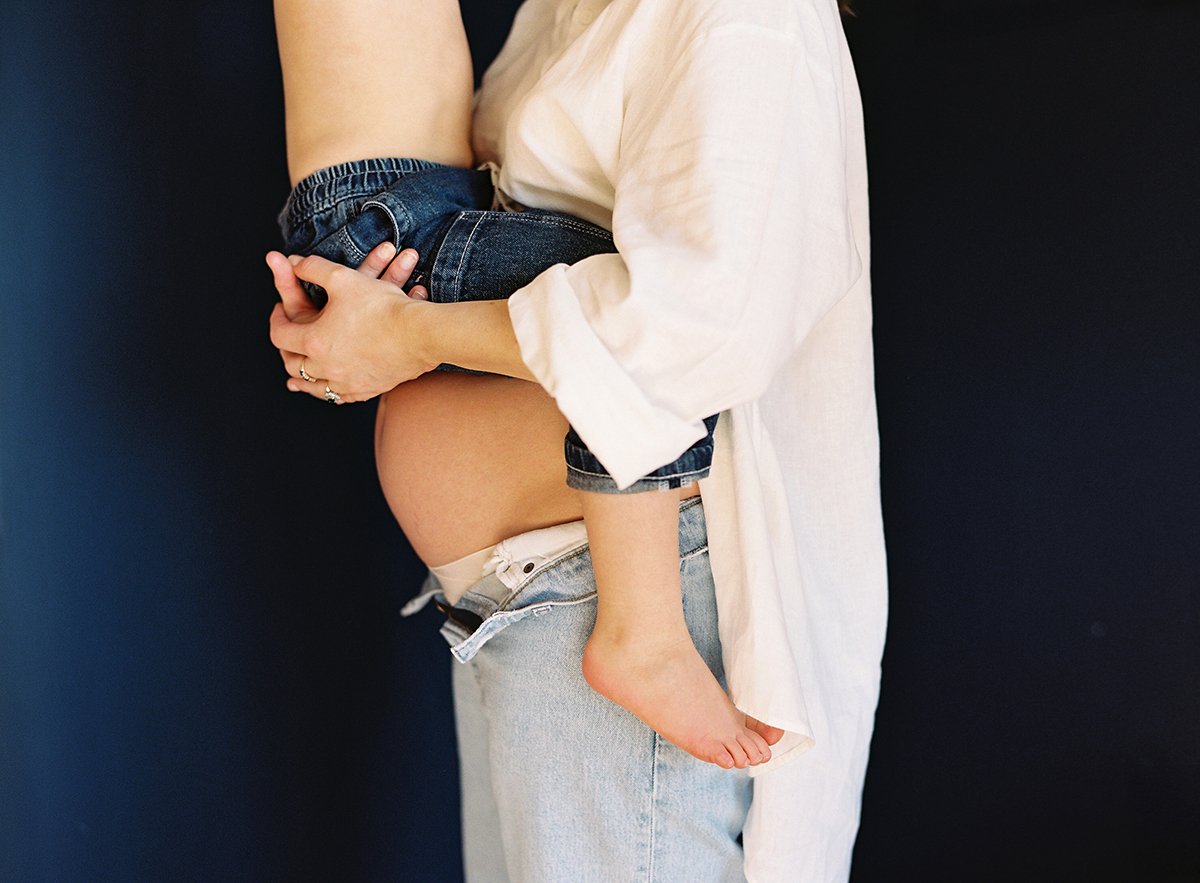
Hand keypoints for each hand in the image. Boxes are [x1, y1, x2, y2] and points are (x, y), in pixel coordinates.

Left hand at [266, 242, 433, 403]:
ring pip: (315, 387)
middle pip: (293, 364)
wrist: (421, 334)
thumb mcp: (343, 277)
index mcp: (315, 341)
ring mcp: (347, 382)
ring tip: (297, 375)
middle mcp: (326, 367)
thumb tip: (294, 262)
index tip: (280, 310)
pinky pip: (341, 397)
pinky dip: (330, 391)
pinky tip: (331, 387)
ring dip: (303, 379)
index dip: (276, 319)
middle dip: (287, 350)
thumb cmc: (383, 306)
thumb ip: (313, 268)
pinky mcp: (368, 389)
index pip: (280, 334)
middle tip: (289, 338)